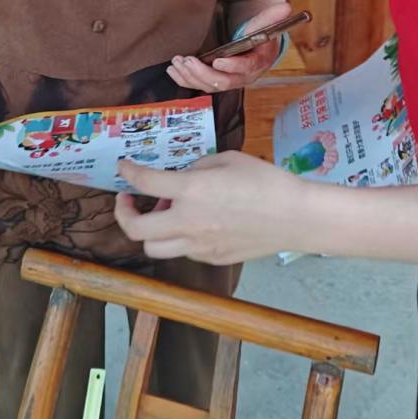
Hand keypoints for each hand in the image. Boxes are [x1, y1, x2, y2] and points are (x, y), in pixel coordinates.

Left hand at [114, 151, 306, 263]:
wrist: (294, 217)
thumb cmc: (265, 181)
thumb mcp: (227, 160)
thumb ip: (197, 168)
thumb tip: (181, 178)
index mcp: (191, 191)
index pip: (144, 182)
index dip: (128, 172)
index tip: (123, 168)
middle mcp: (188, 222)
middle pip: (135, 229)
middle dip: (124, 213)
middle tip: (128, 199)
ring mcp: (198, 245)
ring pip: (154, 248)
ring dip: (149, 230)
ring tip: (162, 214)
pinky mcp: (211, 258)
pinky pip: (182, 251)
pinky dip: (178, 237)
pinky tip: (194, 224)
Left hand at [167, 3, 292, 93]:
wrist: (254, 50)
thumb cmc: (258, 37)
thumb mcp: (265, 26)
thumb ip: (271, 17)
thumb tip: (287, 7)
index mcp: (257, 63)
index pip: (246, 68)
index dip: (232, 66)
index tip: (218, 61)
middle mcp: (242, 77)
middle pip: (223, 82)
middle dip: (203, 73)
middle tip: (187, 60)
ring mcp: (228, 81)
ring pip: (209, 85)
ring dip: (190, 76)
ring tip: (177, 63)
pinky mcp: (215, 81)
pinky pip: (199, 85)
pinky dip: (185, 80)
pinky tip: (173, 71)